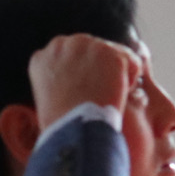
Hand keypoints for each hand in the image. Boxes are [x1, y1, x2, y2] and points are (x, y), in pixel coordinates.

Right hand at [26, 33, 141, 129]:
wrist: (75, 130)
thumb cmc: (62, 124)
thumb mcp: (47, 97)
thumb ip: (58, 79)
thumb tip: (75, 80)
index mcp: (43, 57)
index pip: (68, 55)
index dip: (80, 72)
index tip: (83, 89)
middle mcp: (65, 45)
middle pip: (91, 49)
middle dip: (99, 68)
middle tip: (99, 93)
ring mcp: (89, 47)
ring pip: (112, 53)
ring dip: (114, 72)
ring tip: (107, 96)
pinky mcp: (111, 54)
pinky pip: (131, 61)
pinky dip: (131, 78)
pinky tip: (120, 94)